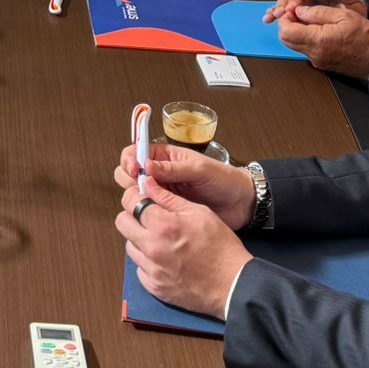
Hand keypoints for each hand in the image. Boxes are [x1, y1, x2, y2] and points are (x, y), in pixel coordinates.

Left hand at [114, 168, 254, 316]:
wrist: (233, 284)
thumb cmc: (221, 247)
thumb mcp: (199, 213)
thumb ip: (169, 198)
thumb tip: (149, 183)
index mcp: (163, 225)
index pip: (130, 202)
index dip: (134, 196)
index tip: (141, 197)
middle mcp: (152, 248)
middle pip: (122, 223)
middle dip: (132, 216)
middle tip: (149, 218)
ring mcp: (152, 270)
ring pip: (129, 246)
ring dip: (140, 240)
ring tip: (161, 241)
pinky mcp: (154, 287)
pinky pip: (140, 269)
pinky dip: (148, 262)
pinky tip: (166, 260)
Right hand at [116, 141, 257, 231]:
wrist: (240, 203)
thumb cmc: (223, 179)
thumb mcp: (200, 169)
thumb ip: (174, 168)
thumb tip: (146, 166)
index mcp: (165, 157)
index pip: (135, 152)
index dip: (129, 159)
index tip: (134, 169)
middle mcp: (158, 174)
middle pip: (128, 173)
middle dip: (128, 178)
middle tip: (139, 187)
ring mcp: (161, 193)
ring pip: (134, 193)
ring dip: (134, 196)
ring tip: (147, 201)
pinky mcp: (167, 211)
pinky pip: (148, 210)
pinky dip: (144, 212)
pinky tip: (150, 215)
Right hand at [263, 0, 362, 23]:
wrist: (353, 12)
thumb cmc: (353, 12)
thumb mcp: (354, 11)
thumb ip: (342, 10)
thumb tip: (327, 11)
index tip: (295, 6)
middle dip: (288, 1)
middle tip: (282, 12)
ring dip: (280, 6)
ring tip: (273, 16)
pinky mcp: (300, 1)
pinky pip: (287, 4)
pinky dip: (277, 10)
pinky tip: (269, 17)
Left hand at [277, 3, 368, 78]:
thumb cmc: (366, 37)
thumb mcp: (343, 14)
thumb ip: (318, 12)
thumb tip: (299, 10)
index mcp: (319, 40)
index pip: (286, 31)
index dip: (285, 18)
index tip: (292, 9)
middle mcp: (315, 53)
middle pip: (286, 40)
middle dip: (287, 24)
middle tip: (298, 13)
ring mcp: (317, 60)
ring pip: (294, 45)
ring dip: (295, 32)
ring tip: (309, 20)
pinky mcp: (321, 63)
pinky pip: (305, 50)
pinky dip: (305, 39)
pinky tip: (317, 30)